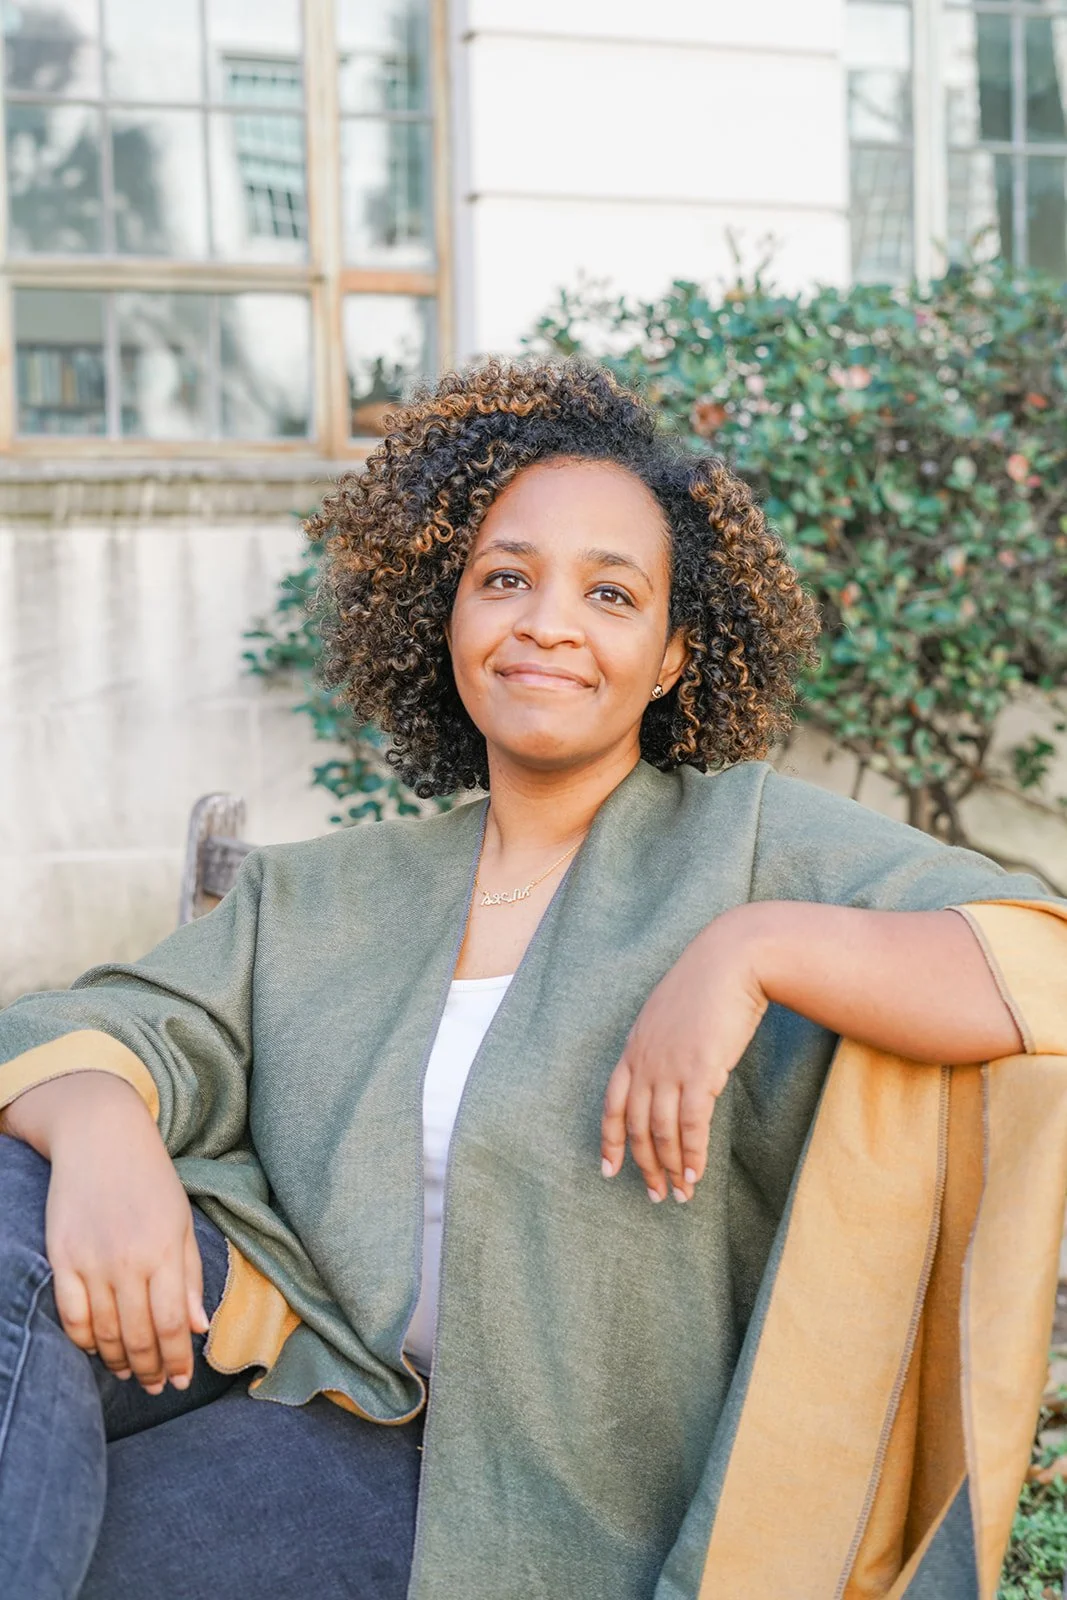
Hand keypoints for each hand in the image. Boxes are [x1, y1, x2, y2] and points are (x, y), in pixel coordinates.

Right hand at [8, 1073, 208, 1391]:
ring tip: (128, 1374)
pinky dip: (83, 1341)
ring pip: (104, 1332)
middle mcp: (128, 1261)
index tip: (180, 1380)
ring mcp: (91, 1261)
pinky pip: (70, 1316)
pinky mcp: (62, 1258)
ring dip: (118, 1361)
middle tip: (155, 1387)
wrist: (101, 1137)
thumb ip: (190, 1275)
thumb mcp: (182, 1220)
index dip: (177, 1360)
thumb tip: (198, 1327)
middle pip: (139, 1335)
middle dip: (149, 1369)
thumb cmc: (151, 1179)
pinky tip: (96, 1349)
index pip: (173, 1324)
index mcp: (165, 1250)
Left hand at [600, 910, 768, 1202]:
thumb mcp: (673, 1015)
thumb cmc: (709, 983)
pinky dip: (692, 1155)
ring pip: (662, 1132)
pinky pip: (691, 1126)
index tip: (609, 1170)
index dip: (610, 1140)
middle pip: (637, 1126)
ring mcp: (671, 1067)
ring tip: (681, 1194)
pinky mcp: (701, 1071)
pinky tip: (696, 1175)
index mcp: (634, 1047)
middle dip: (644, 1165)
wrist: (733, 959)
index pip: (612, 1104)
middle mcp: (646, 1061)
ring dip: (671, 1167)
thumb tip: (675, 1076)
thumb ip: (665, 1046)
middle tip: (655, 1194)